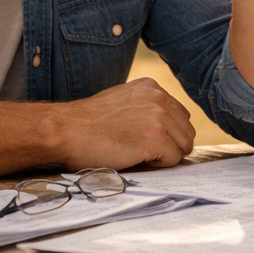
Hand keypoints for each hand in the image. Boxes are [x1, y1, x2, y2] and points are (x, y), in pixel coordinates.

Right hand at [57, 77, 194, 169]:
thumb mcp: (122, 102)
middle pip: (187, 131)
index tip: (146, 139)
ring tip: (137, 153)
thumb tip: (167, 126)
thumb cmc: (88, 123)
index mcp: (152, 87)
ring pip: (184, 146)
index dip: (168, 133)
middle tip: (143, 151)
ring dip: (164, 155)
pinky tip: (135, 157)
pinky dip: (158, 165)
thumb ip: (146, 107)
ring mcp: (159, 117)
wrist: (66, 130)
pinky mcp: (155, 137)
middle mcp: (159, 97)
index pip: (181, 115)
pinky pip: (174, 159)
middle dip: (171, 146)